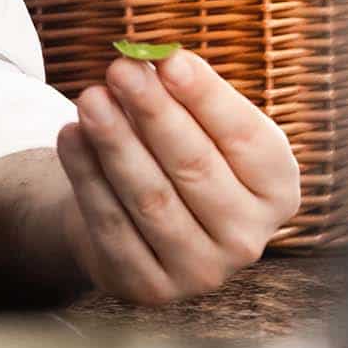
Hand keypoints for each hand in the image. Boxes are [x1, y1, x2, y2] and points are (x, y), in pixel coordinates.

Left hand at [54, 48, 299, 303]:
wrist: (141, 219)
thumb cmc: (182, 153)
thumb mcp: (200, 123)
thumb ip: (185, 94)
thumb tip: (152, 60)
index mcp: (277, 189)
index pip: (244, 138)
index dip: (207, 98)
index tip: (170, 61)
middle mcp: (248, 237)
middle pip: (196, 168)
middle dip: (154, 114)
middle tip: (120, 70)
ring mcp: (202, 270)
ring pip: (151, 199)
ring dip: (116, 144)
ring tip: (90, 100)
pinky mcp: (151, 287)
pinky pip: (113, 226)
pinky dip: (87, 178)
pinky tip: (70, 136)